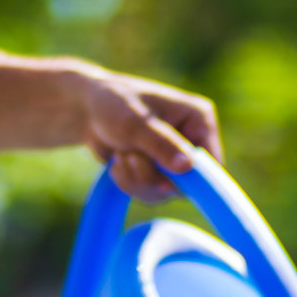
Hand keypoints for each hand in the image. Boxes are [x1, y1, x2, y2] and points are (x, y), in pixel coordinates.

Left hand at [73, 67, 222, 200]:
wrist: (84, 110)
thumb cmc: (111, 103)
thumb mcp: (135, 123)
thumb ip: (161, 145)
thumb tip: (187, 167)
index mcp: (199, 120)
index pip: (212, 163)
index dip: (191, 179)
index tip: (164, 183)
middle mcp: (192, 140)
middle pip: (189, 183)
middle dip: (153, 176)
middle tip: (129, 158)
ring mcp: (175, 158)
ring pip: (167, 191)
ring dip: (138, 179)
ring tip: (120, 154)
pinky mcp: (159, 171)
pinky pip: (152, 193)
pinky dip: (130, 183)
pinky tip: (117, 163)